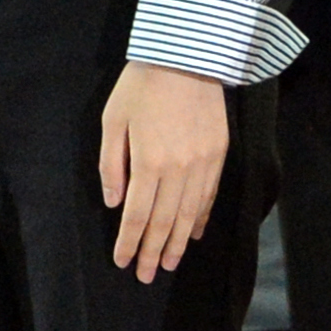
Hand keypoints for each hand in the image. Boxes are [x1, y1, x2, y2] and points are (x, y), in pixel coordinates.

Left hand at [100, 61, 229, 281]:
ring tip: (169, 263)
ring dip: (177, 243)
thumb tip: (113, 203)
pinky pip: (209, 195)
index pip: (136, 216)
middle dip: (153, 252)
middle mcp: (178, 170)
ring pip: (189, 215)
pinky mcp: (219, 154)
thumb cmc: (142, 86)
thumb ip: (111, 164)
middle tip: (147, 276)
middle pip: (163, 222)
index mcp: (148, 163)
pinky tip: (192, 233)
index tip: (123, 262)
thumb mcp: (113, 121)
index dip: (129, 243)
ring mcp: (202, 163)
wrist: (188, 55)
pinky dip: (200, 218)